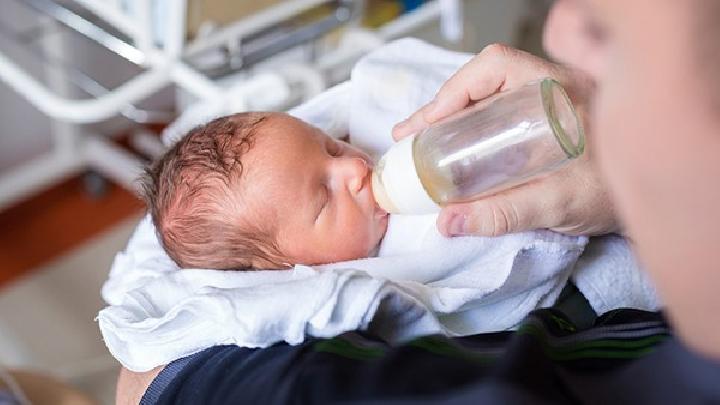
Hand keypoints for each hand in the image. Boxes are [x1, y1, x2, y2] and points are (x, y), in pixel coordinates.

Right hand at [392, 44, 617, 236]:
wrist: (654, 195)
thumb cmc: (618, 191)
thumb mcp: (558, 204)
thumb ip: (504, 213)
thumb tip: (449, 222)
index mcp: (557, 93)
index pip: (495, 67)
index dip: (454, 91)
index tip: (429, 124)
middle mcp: (552, 89)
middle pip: (483, 82)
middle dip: (441, 109)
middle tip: (412, 137)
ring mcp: (548, 104)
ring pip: (488, 98)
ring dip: (454, 119)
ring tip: (425, 144)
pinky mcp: (545, 123)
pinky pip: (499, 114)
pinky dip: (472, 129)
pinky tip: (458, 150)